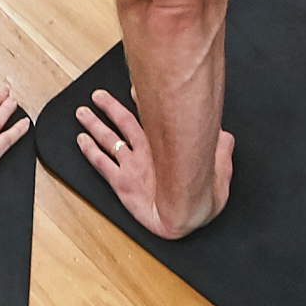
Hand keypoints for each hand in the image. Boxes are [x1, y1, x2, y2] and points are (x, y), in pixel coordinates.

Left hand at [75, 87, 232, 238]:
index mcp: (167, 146)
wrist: (183, 217)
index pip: (151, 116)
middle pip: (124, 122)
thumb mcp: (219, 171)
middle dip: (110, 107)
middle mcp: (146, 151)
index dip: (142, 101)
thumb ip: (220, 151)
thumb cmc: (201, 198)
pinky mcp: (121, 182)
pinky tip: (81, 140)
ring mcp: (131, 165)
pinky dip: (89, 150)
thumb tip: (224, 136)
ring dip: (93, 124)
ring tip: (81, 112)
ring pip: (108, 138)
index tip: (133, 88)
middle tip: (97, 95)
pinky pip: (100, 163)